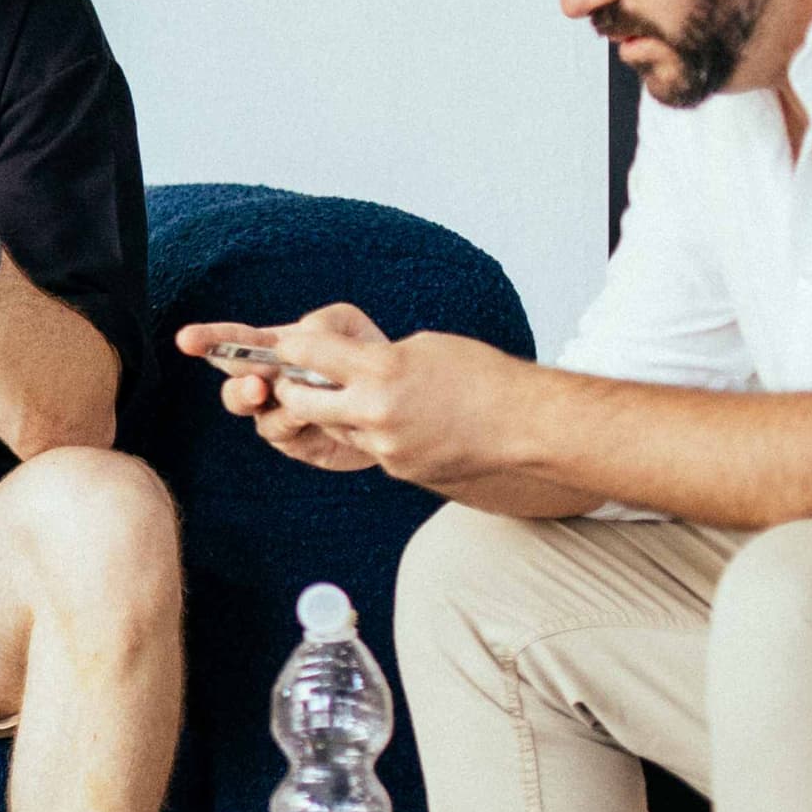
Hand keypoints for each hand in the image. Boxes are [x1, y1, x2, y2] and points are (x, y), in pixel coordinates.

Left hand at [173, 305, 517, 484]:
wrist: (530, 426)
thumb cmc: (482, 375)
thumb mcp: (422, 347)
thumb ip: (371, 354)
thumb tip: (333, 358)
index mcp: (381, 370)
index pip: (306, 352)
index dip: (289, 346)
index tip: (281, 343)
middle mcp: (375, 411)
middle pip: (296, 399)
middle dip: (289, 388)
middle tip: (295, 377)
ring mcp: (383, 445)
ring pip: (329, 426)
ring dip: (330, 412)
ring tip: (358, 396)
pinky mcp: (395, 468)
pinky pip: (363, 445)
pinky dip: (367, 431)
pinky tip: (396, 421)